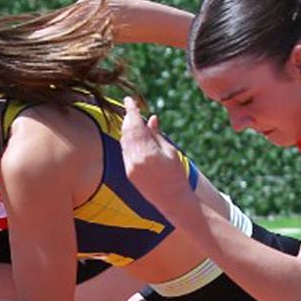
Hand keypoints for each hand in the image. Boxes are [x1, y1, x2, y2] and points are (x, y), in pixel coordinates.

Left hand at [119, 97, 191, 214]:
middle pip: (126, 132)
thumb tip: (152, 119)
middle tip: (132, 108)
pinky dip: (127, 141)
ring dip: (127, 129)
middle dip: (128, 118)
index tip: (129, 100)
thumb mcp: (171, 152)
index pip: (135, 126)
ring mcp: (130, 167)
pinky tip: (134, 137)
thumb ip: (157, 135)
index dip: (131, 110)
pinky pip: (124, 152)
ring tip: (133, 120)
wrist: (173, 201)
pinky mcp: (128, 173)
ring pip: (123, 141)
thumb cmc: (177, 176)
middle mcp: (135, 160)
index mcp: (148, 153)